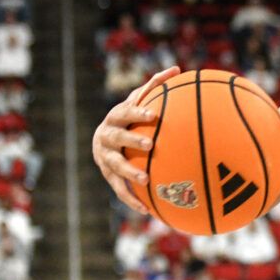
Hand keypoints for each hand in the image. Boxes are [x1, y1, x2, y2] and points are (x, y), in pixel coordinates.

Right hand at [92, 66, 178, 214]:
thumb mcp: (139, 101)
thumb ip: (155, 86)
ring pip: (114, 166)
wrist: (103, 141)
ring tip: (145, 179)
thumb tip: (177, 68)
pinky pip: (119, 189)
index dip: (137, 112)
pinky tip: (147, 211)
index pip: (125, 112)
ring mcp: (104, 158)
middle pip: (116, 137)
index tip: (154, 115)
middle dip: (131, 140)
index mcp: (115, 118)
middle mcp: (105, 137)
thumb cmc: (129, 119)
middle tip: (150, 144)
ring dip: (128, 172)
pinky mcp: (108, 176)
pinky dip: (132, 199)